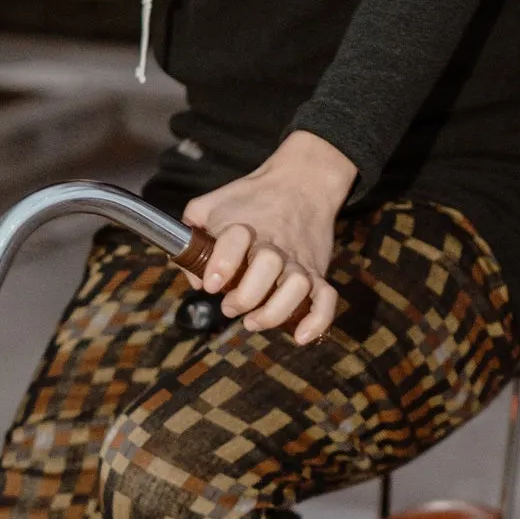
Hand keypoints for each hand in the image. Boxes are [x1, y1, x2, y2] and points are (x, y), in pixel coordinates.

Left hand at [181, 132, 357, 345]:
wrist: (300, 182)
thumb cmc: (250, 200)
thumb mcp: (211, 205)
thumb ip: (192, 236)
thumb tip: (195, 279)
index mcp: (247, 228)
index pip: (234, 242)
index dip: (220, 265)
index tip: (212, 284)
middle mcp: (276, 245)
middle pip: (267, 269)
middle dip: (244, 296)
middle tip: (229, 305)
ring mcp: (300, 260)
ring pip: (297, 288)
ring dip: (274, 312)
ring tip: (253, 320)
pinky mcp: (318, 272)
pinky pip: (327, 299)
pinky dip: (316, 321)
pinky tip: (298, 336)